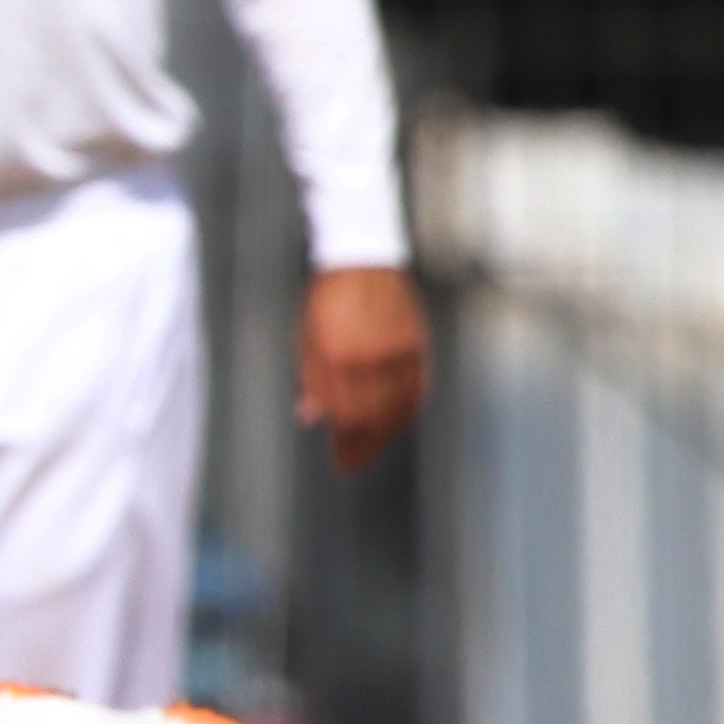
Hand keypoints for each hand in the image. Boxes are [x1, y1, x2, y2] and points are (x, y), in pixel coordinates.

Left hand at [297, 264, 429, 474]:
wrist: (362, 259)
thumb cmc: (327, 298)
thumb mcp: (306, 335)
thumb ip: (310, 378)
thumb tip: (309, 416)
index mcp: (335, 354)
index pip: (344, 414)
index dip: (345, 444)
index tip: (342, 461)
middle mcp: (369, 355)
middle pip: (371, 416)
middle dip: (362, 447)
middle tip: (355, 465)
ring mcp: (397, 349)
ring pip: (397, 406)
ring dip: (385, 434)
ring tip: (373, 449)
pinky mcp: (416, 343)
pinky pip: (417, 387)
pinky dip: (408, 410)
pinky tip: (398, 424)